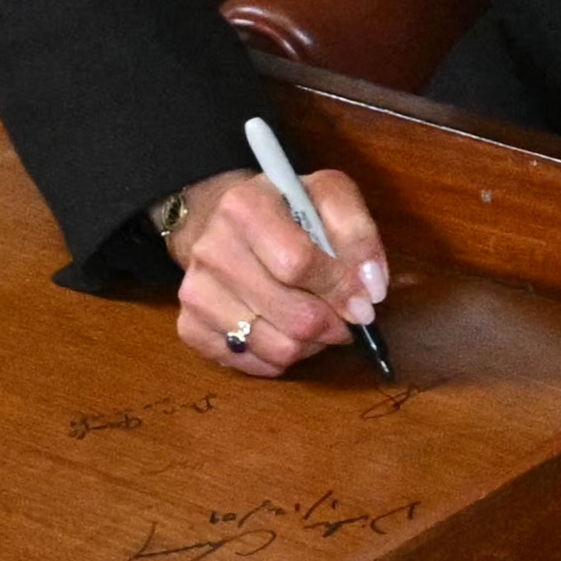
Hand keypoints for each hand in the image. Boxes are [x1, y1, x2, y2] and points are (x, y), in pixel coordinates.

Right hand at [171, 166, 388, 376]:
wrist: (222, 221)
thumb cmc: (285, 211)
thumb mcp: (327, 196)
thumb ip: (357, 232)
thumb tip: (371, 289)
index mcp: (244, 206)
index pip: (298, 263)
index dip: (340, 288)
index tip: (364, 301)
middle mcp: (211, 249)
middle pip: (292, 315)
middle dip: (332, 325)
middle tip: (344, 319)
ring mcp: (194, 292)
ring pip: (275, 348)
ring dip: (310, 345)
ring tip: (316, 324)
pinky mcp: (189, 326)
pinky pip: (248, 364)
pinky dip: (278, 358)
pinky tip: (284, 331)